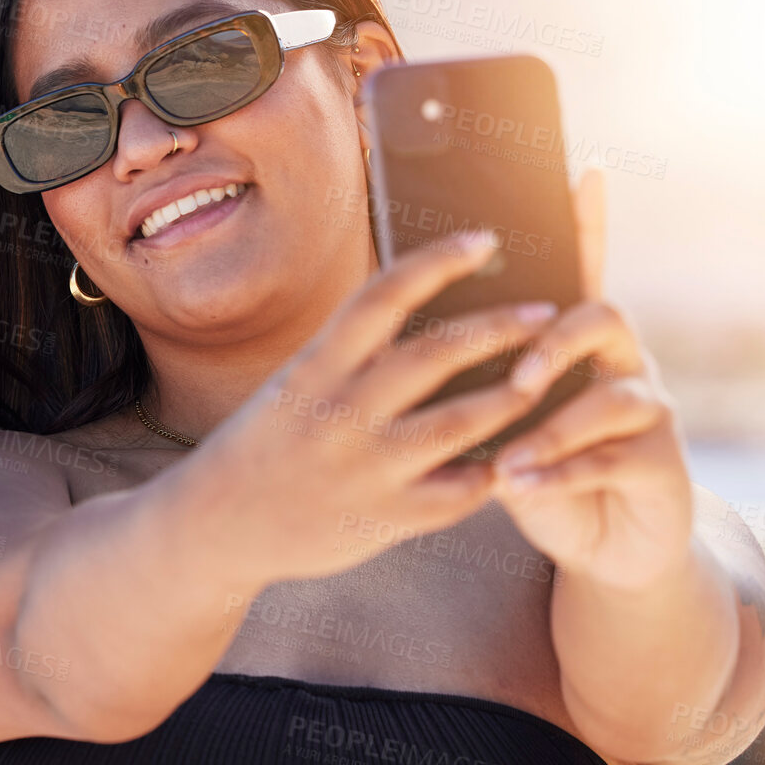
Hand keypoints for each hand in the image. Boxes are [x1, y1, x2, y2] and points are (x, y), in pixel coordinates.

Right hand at [197, 228, 559, 585]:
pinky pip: (458, 493)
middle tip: (548, 312)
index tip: (485, 240)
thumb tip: (418, 295)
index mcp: (314, 367)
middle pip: (436, 355)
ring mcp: (365, 468)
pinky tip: (515, 457)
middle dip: (500, 327)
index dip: (437, 261)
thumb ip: (351, 350)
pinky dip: (493, 472)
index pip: (383, 295)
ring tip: (543, 381)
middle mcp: (339, 412)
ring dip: (513, 398)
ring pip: (461, 423)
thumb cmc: (265, 441)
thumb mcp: (294, 381)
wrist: (216, 524)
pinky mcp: (384, 518)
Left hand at [491, 169, 696, 589]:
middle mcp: (622, 363)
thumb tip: (414, 331)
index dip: (587, 224)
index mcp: (575, 342)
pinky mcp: (661, 464)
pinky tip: (521, 486)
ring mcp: (649, 411)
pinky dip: (560, 473)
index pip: (581, 270)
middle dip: (556, 341)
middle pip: (604, 316)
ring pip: (612, 397)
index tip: (582, 173)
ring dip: (555, 425)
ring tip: (508, 454)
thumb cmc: (535, 470)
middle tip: (517, 376)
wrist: (600, 546)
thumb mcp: (499, 421)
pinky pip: (611, 459)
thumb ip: (477, 379)